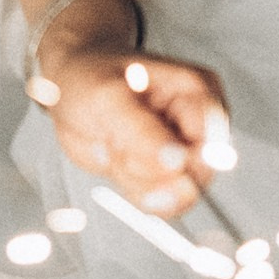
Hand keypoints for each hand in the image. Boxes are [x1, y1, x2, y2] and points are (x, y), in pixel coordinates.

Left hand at [39, 34, 228, 217]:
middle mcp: (197, 124)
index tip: (134, 151)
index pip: (213, 145)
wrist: (65, 87)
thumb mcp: (108, 98)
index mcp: (197, 93)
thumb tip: (179, 163)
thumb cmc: (89, 78)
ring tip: (112, 142)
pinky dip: (129, 185)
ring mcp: (182, 151)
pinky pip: (156, 200)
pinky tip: (114, 157)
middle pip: (196, 177)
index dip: (179, 163)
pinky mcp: (164, 172)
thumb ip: (143, 132)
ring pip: (174, 194)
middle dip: (147, 169)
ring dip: (133, 176)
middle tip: (113, 141)